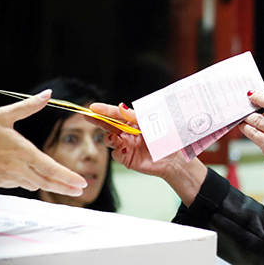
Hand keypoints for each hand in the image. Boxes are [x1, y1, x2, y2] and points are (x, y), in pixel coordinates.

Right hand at [0, 89, 86, 195]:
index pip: (51, 169)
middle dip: (64, 187)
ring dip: (47, 185)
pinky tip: (33, 177)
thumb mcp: (3, 115)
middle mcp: (16, 167)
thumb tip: (47, 94)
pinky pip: (18, 183)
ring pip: (32, 184)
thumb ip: (28, 106)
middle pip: (46, 182)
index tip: (82, 183)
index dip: (68, 177)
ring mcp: (6, 176)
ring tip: (62, 185)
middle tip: (79, 191)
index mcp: (22, 152)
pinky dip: (28, 181)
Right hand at [87, 102, 206, 205]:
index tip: (93, 107)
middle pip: (109, 125)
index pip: (116, 114)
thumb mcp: (151, 123)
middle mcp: (127, 132)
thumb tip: (121, 106)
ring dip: (109, 137)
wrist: (175, 158)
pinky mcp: (126, 158)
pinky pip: (115, 154)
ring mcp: (126, 145)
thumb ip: (135, 117)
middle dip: (98, 121)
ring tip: (114, 138)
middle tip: (89, 117)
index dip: (104, 110)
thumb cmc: (166, 138)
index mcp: (133, 121)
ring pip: (109, 139)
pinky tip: (123, 149)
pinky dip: (117, 151)